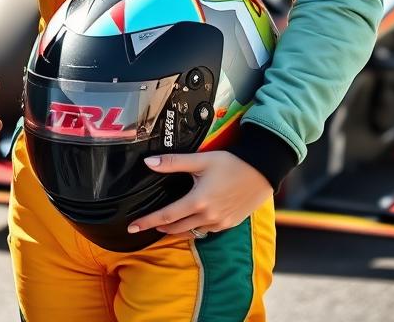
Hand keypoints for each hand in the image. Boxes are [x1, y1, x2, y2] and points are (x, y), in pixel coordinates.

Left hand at [126, 152, 271, 236]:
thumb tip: (148, 163)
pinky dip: (192, 229)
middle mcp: (208, 217)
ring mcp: (219, 223)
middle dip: (158, 227)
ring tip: (162, 225)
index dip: (147, 222)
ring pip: (190, 232)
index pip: (166, 216)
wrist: (261, 172)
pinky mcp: (229, 224)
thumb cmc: (230, 163)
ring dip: (175, 230)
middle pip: (176, 228)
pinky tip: (188, 222)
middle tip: (143, 226)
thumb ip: (172, 163)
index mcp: (198, 202)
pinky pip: (205, 231)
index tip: (132, 227)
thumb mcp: (200, 160)